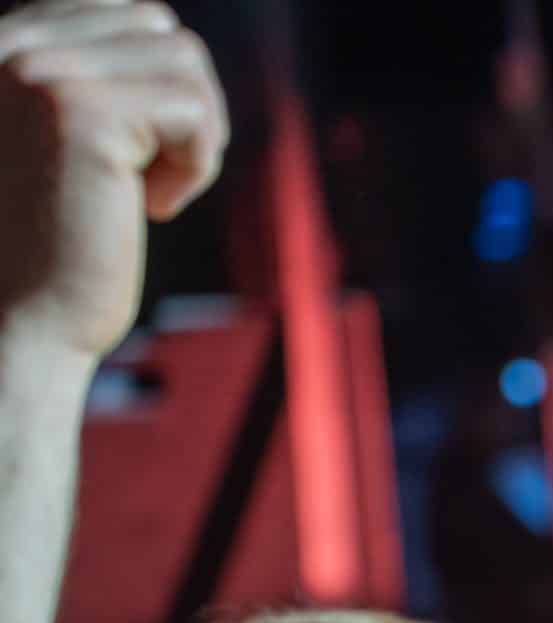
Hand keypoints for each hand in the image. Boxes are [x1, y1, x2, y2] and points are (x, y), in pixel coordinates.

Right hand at [0, 1, 228, 358]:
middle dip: (177, 103)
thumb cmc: (47, 246)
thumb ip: (94, 78)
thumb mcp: (62, 138)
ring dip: (190, 136)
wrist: (14, 324)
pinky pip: (194, 110)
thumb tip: (163, 34)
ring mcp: (38, 70)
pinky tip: (151, 209)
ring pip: (182, 58)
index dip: (149, 80)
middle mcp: (4, 40)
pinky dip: (196, 165)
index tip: (127, 153)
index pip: (113, 9)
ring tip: (145, 192)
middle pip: (153, 22)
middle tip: (148, 177)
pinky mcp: (81, 112)